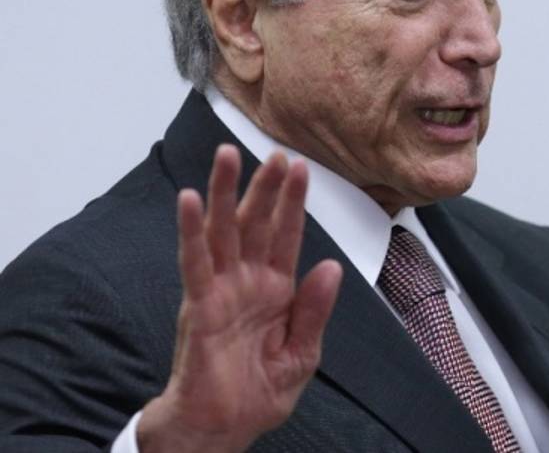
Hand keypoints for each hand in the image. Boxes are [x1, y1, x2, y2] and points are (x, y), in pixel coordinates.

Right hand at [138, 146, 342, 452]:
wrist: (223, 428)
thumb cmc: (257, 393)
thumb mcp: (302, 353)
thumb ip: (315, 309)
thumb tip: (331, 267)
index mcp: (275, 291)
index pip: (286, 235)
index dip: (292, 202)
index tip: (300, 167)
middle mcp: (246, 283)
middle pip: (256, 223)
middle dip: (264, 186)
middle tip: (274, 150)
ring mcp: (221, 291)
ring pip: (223, 232)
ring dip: (225, 193)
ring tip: (228, 155)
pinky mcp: (199, 307)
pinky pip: (195, 263)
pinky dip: (192, 231)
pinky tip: (191, 200)